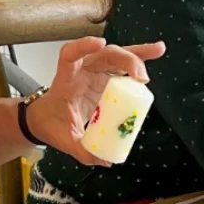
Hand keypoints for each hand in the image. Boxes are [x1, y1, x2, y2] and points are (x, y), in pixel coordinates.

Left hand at [27, 37, 165, 165]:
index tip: (100, 44)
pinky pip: (122, 65)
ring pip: (116, 54)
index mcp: (66, 79)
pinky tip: (155, 54)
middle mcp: (82, 69)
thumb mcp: (64, 139)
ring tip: (158, 50)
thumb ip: (82, 149)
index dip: (83, 46)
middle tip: (141, 76)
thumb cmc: (52, 123)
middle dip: (125, 60)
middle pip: (104, 55)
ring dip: (137, 54)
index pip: (69, 55)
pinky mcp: (105, 76)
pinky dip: (139, 60)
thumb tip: (106, 160)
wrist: (46, 118)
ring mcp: (94, 70)